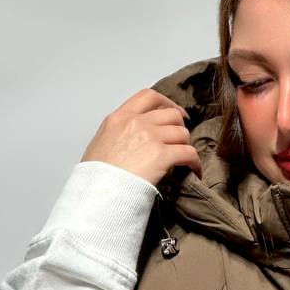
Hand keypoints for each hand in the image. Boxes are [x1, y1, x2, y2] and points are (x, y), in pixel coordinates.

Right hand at [81, 87, 202, 185]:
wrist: (97, 191)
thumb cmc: (95, 175)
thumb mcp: (99, 143)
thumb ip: (117, 133)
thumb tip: (130, 138)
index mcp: (119, 117)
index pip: (148, 97)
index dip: (166, 102)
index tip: (174, 112)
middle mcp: (136, 122)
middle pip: (171, 114)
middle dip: (179, 126)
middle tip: (180, 140)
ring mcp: (150, 137)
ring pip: (182, 132)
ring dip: (186, 145)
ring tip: (185, 158)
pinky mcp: (162, 156)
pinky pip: (189, 153)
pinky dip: (195, 162)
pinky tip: (194, 170)